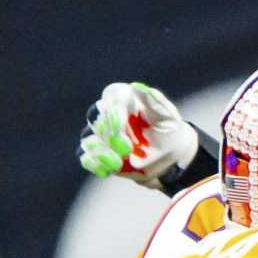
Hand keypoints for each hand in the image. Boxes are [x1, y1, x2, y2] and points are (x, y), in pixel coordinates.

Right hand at [79, 81, 199, 184]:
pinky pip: (87, 157)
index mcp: (123, 98)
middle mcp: (107, 114)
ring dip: (101, 152)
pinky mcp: (99, 153)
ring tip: (118, 163)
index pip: (111, 98)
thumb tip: (137, 87)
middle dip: (108, 134)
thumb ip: (153, 101)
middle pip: (96, 118)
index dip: (112, 111)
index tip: (120, 125)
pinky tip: (108, 170)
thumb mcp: (167, 115)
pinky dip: (94, 163)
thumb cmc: (168, 129)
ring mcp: (101, 135)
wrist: (170, 154)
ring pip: (89, 139)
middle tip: (126, 148)